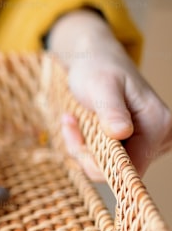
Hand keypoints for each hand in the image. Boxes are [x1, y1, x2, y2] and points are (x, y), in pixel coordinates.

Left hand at [48, 10, 171, 179]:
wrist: (95, 60)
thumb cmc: (98, 68)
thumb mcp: (101, 86)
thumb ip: (111, 110)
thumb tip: (122, 133)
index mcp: (158, 124)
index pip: (130, 168)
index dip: (98, 164)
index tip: (75, 138)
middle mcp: (160, 137)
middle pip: (117, 170)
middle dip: (86, 152)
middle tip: (70, 123)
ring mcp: (147, 142)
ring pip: (107, 166)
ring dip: (82, 147)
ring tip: (72, 120)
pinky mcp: (133, 144)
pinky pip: (104, 158)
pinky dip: (85, 145)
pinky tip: (77, 123)